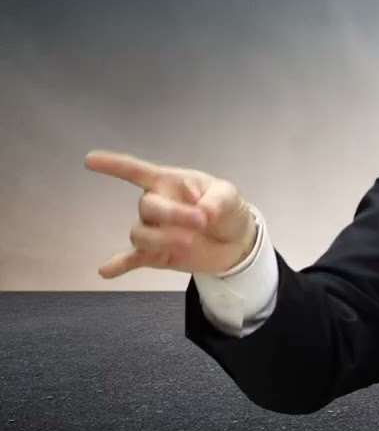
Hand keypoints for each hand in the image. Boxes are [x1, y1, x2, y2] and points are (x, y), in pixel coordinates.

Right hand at [84, 150, 257, 277]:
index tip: (90, 160)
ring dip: (164, 239)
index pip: (137, 171)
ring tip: (191, 241)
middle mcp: (156, 205)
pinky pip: (130, 260)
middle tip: (201, 221)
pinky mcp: (155, 255)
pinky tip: (106, 271)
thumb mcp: (229, 197)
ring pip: (140, 234)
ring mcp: (154, 231)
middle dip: (173, 215)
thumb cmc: (227, 210)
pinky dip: (118, 265)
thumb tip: (202, 213)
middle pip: (146, 207)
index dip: (114, 165)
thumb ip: (217, 202)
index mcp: (170, 183)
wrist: (236, 241)